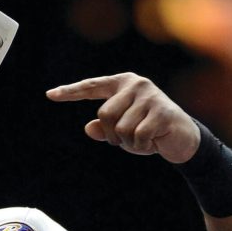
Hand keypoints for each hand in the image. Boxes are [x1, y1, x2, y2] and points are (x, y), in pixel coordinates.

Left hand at [46, 72, 199, 163]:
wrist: (181, 138)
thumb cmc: (149, 131)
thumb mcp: (123, 131)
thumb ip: (105, 128)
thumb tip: (90, 128)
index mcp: (122, 83)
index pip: (92, 87)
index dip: (71, 92)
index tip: (50, 95)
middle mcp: (135, 84)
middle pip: (104, 114)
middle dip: (112, 135)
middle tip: (128, 139)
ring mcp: (149, 96)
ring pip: (120, 128)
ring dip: (129, 143)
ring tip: (143, 139)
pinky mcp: (161, 111)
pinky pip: (137, 137)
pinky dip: (142, 147)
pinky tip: (153, 142)